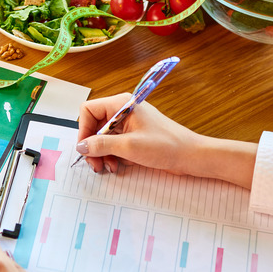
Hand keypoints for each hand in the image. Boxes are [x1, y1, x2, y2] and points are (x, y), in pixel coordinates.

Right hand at [76, 93, 257, 188]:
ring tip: (108, 167)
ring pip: (103, 136)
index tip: (85, 148)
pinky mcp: (134, 136)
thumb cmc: (166, 145)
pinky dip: (112, 155)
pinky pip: (114, 143)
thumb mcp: (129, 147)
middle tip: (95, 164)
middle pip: (95, 125)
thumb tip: (81, 146)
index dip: (84, 129)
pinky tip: (116, 166)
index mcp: (122, 104)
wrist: (191, 156)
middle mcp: (124, 110)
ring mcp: (129, 123)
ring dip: (102, 153)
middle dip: (92, 145)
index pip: (89, 110)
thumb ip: (102, 145)